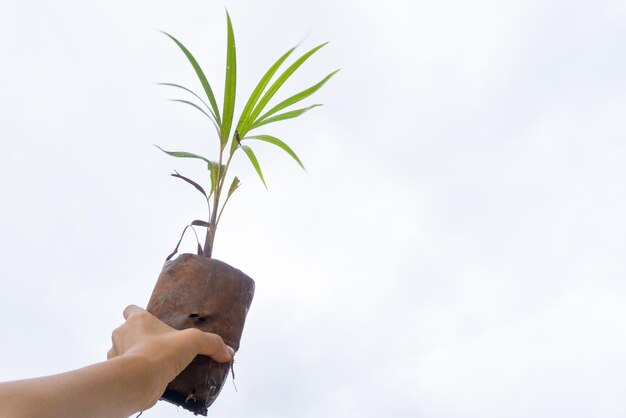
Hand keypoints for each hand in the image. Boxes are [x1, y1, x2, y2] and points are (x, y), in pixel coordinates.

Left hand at [107, 305, 233, 409]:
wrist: (138, 381)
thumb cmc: (161, 351)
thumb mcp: (192, 341)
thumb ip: (211, 343)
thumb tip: (228, 352)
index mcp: (137, 319)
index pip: (131, 309)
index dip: (139, 314)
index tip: (151, 321)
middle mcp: (122, 334)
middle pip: (127, 331)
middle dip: (141, 338)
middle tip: (160, 345)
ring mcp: (117, 355)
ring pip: (125, 351)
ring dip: (136, 355)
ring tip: (156, 363)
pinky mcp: (119, 375)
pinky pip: (128, 371)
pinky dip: (137, 373)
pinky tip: (152, 378)